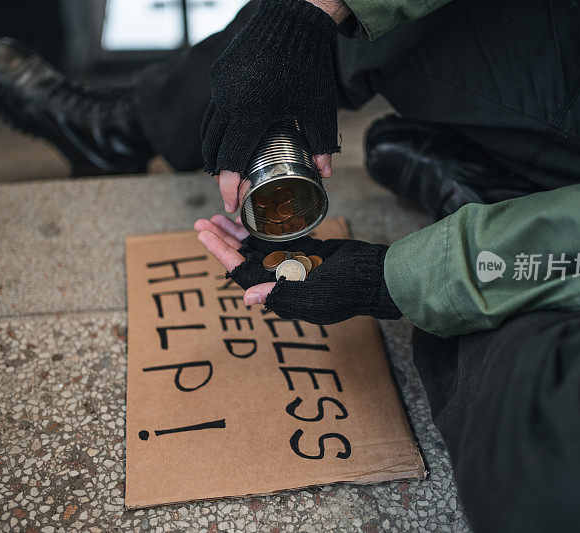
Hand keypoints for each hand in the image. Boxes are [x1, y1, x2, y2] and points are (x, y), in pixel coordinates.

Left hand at [194, 216, 401, 324]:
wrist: (377, 278)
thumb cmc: (348, 291)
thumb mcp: (314, 297)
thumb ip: (281, 296)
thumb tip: (246, 297)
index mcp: (279, 292)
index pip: (241, 272)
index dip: (221, 253)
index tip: (203, 234)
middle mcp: (282, 279)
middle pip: (244, 257)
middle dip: (223, 239)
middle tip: (202, 221)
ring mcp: (294, 264)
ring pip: (257, 246)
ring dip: (239, 232)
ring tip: (220, 216)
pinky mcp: (307, 251)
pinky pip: (277, 238)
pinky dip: (264, 227)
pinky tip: (252, 214)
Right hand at [201, 0, 339, 211]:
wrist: (294, 20)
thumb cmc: (309, 66)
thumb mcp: (319, 109)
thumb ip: (322, 143)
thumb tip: (325, 174)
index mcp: (251, 112)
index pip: (232, 159)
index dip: (230, 185)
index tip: (231, 203)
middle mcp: (228, 100)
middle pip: (213, 148)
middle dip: (219, 174)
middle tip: (229, 190)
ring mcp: (220, 85)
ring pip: (207, 129)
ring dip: (213, 152)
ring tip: (223, 169)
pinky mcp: (219, 73)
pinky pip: (213, 108)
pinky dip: (216, 128)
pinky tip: (227, 137)